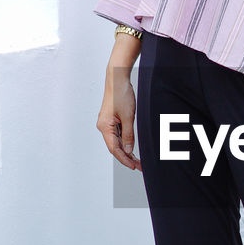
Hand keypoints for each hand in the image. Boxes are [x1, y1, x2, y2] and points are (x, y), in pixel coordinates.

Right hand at [96, 46, 142, 170]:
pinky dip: (126, 142)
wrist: (117, 78)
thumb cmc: (120, 93)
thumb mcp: (128, 116)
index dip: (124, 159)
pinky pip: (119, 134)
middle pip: (115, 147)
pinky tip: (133, 147)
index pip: (114, 149)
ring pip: (117, 142)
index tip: (134, 166)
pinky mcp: (112, 120)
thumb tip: (128, 150)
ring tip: (138, 159)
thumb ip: (128, 134)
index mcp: (104, 127)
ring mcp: (107, 123)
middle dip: (127, 157)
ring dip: (127, 150)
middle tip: (139, 165)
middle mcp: (104, 126)